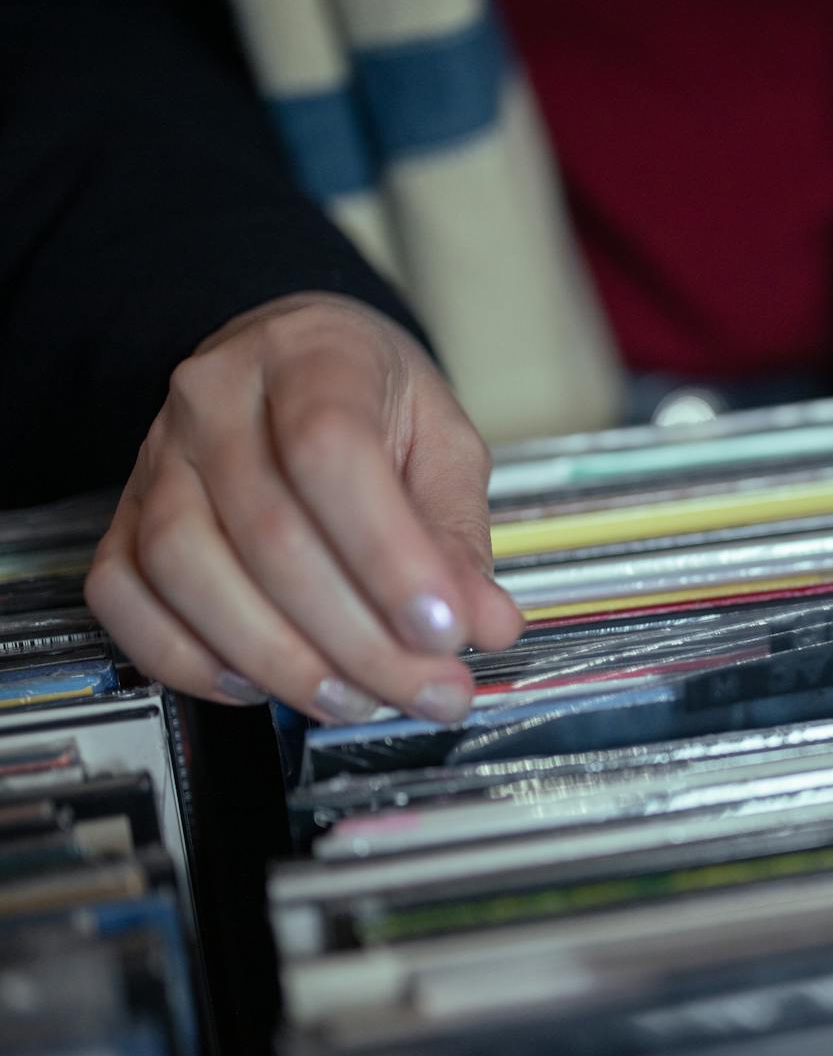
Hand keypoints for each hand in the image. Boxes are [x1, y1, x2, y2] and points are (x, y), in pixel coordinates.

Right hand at [85, 293, 522, 722]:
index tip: (443, 629)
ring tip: (357, 699)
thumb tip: (487, 625)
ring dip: (278, 659)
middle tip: (426, 690)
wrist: (290, 362)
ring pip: (185, 568)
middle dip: (357, 637)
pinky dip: (187, 659)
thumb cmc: (374, 404)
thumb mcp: (444, 447)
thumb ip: (461, 537)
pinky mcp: (123, 516)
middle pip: (267, 531)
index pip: (331, 450)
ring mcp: (155, 457)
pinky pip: (124, 597)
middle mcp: (216, 398)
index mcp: (311, 356)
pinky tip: (260, 685)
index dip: (388, 554)